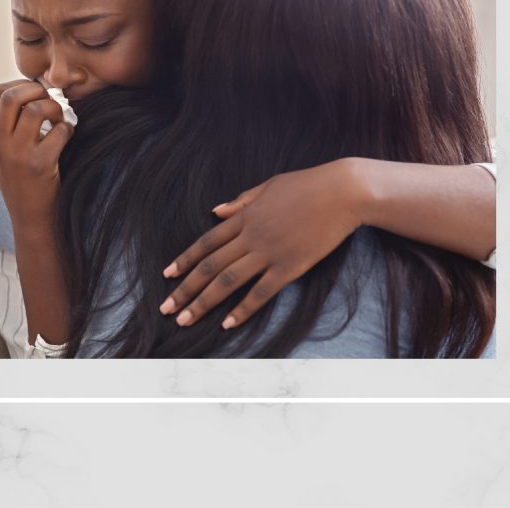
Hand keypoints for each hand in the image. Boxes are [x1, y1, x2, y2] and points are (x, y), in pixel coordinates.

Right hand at [0, 80, 74, 229]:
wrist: (31, 219)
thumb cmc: (24, 181)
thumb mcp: (5, 153)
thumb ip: (11, 124)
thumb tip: (36, 90)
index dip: (23, 84)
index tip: (38, 93)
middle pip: (13, 95)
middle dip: (37, 91)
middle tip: (50, 101)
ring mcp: (18, 155)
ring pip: (37, 109)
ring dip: (56, 109)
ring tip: (61, 120)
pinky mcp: (40, 165)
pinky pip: (59, 131)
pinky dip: (68, 129)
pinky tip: (67, 137)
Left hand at [159, 158, 366, 329]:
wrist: (343, 192)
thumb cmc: (308, 185)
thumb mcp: (268, 186)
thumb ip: (241, 201)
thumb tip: (215, 211)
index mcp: (244, 216)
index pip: (205, 243)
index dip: (184, 260)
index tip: (167, 276)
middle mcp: (250, 236)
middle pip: (210, 266)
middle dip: (185, 289)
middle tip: (166, 308)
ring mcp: (269, 252)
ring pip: (227, 281)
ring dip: (203, 303)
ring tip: (185, 320)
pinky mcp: (290, 267)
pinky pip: (260, 292)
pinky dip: (242, 309)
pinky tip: (227, 324)